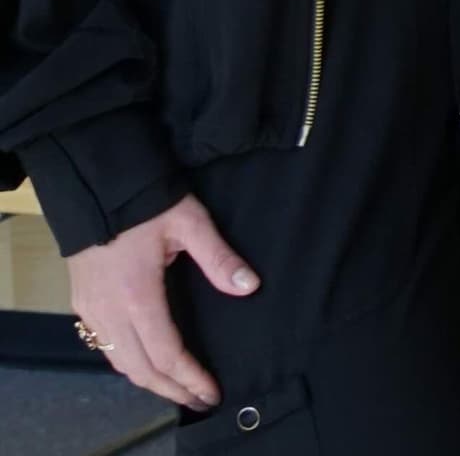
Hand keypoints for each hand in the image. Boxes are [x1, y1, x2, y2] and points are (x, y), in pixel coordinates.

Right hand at [66, 195, 253, 409]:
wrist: (95, 186)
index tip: (212, 391)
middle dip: (172, 389)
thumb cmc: (146, 202)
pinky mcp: (83, 304)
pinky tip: (148, 364)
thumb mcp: (189, 222)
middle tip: (202, 400)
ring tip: (179, 389)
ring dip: (149, 381)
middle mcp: (109, 311)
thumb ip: (219, 257)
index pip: (166, 353)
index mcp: (137, 296)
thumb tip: (249, 287)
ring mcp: (92, 310)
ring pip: (119, 362)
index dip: (190, 377)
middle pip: (140, 369)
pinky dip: (129, 364)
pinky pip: (105, 348)